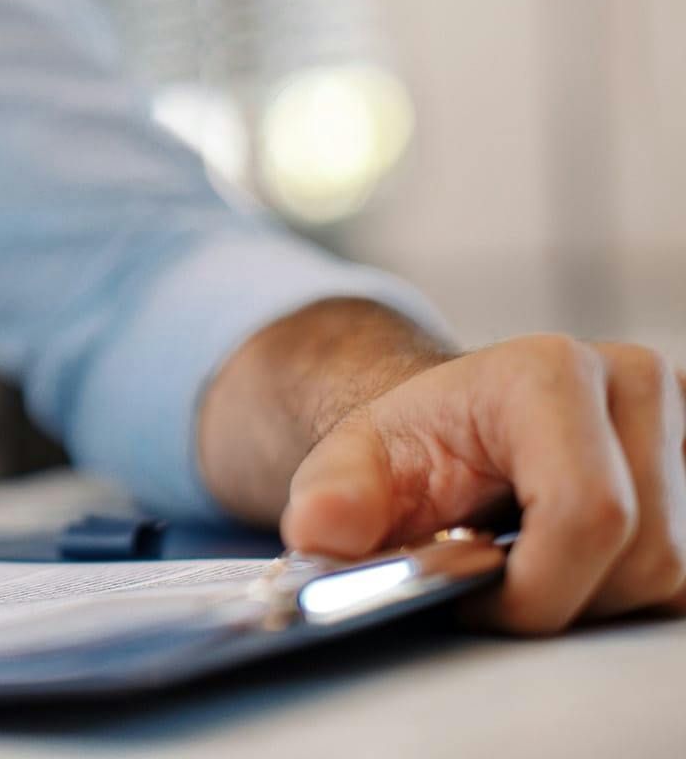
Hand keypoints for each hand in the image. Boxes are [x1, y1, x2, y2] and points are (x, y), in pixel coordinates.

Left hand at [283, 334, 685, 632]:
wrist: (452, 424)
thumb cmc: (409, 447)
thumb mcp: (351, 464)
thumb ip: (331, 497)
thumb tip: (321, 530)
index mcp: (549, 371)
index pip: (589, 513)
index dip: (538, 587)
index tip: (477, 601)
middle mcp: (635, 382)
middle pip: (643, 554)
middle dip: (562, 597)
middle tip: (491, 586)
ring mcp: (683, 424)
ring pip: (672, 572)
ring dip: (595, 595)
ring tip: (525, 563)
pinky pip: (682, 574)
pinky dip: (623, 587)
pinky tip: (567, 561)